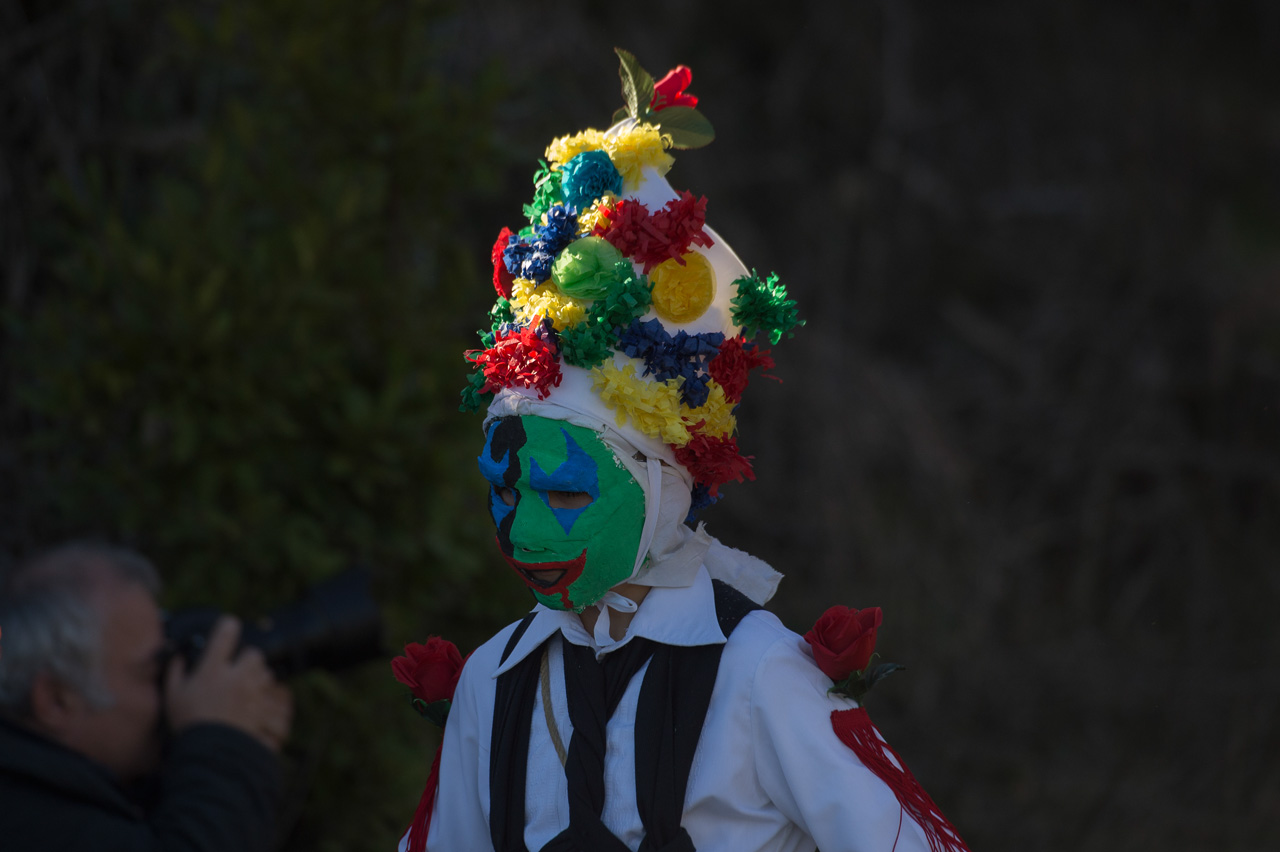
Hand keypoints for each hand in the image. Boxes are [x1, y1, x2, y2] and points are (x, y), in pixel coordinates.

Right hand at [165, 616, 293, 752]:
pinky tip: (255, 701)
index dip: (229, 626)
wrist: (210, 752)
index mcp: (213, 669)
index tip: (229, 626)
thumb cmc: (189, 723)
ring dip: (258, 676)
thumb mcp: (173, 696)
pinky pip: (271, 693)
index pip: (226, 634)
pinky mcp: (263, 706)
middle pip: (254, 653)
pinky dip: (265, 695)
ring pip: (265, 672)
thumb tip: (178, 656)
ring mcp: (252, 691)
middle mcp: (236, 676)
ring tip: (246, 686)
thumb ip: (176, 672)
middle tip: (238, 668)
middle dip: (248, 658)